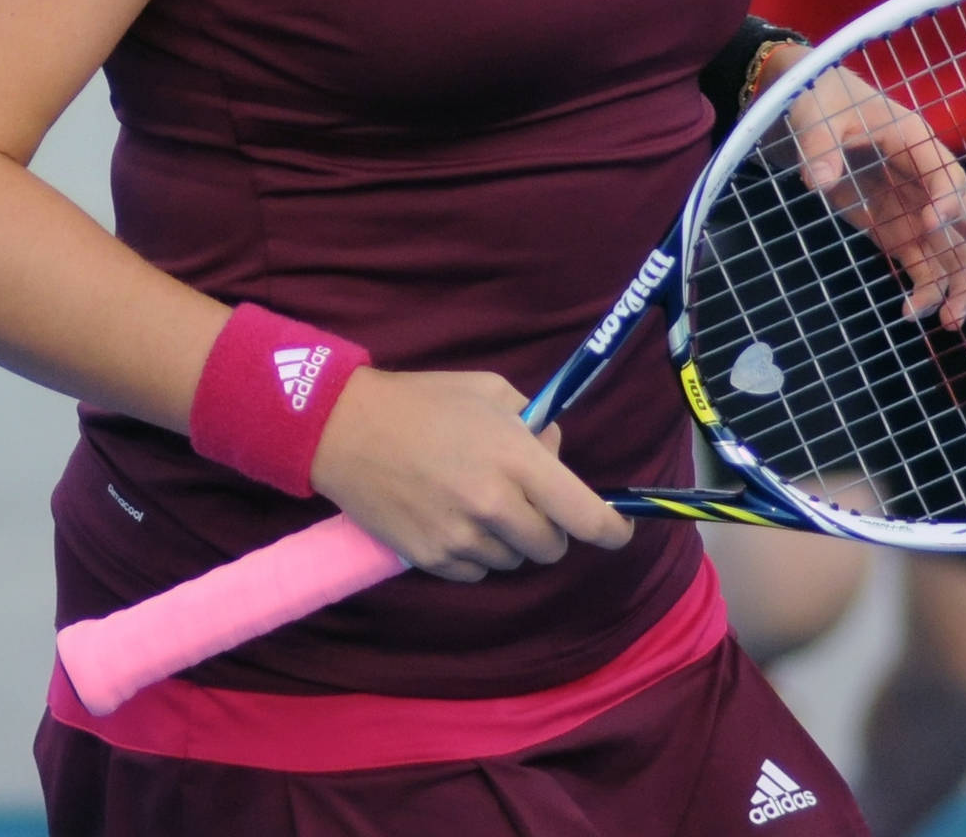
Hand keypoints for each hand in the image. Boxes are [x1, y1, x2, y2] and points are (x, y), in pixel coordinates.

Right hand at [309, 367, 633, 581]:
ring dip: (511, 540)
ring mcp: (460, 538)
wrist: (347, 429)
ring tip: (481, 502)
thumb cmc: (425, 401)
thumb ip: (535, 427)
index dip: (611, 530)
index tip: (619, 532)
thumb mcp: (492, 391)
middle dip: (552, 528)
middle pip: (552, 547)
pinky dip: (477, 554)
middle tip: (531, 502)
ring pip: (514, 561)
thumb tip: (555, 458)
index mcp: (516, 461)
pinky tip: (455, 519)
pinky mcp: (430, 559)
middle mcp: (494, 506)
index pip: (584, 514)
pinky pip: (477, 573)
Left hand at [768, 51, 965, 331]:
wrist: (817, 114)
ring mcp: (919, 211)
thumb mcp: (814, 114)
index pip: (947, 172)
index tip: (929, 224)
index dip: (947, 198)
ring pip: (957, 252)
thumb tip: (817, 179)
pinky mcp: (902, 234)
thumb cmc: (825, 103)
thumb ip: (818, 146)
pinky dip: (927, 292)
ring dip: (960, 286)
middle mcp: (930, 181)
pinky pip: (927, 267)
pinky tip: (910, 313)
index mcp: (916, 142)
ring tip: (948, 321)